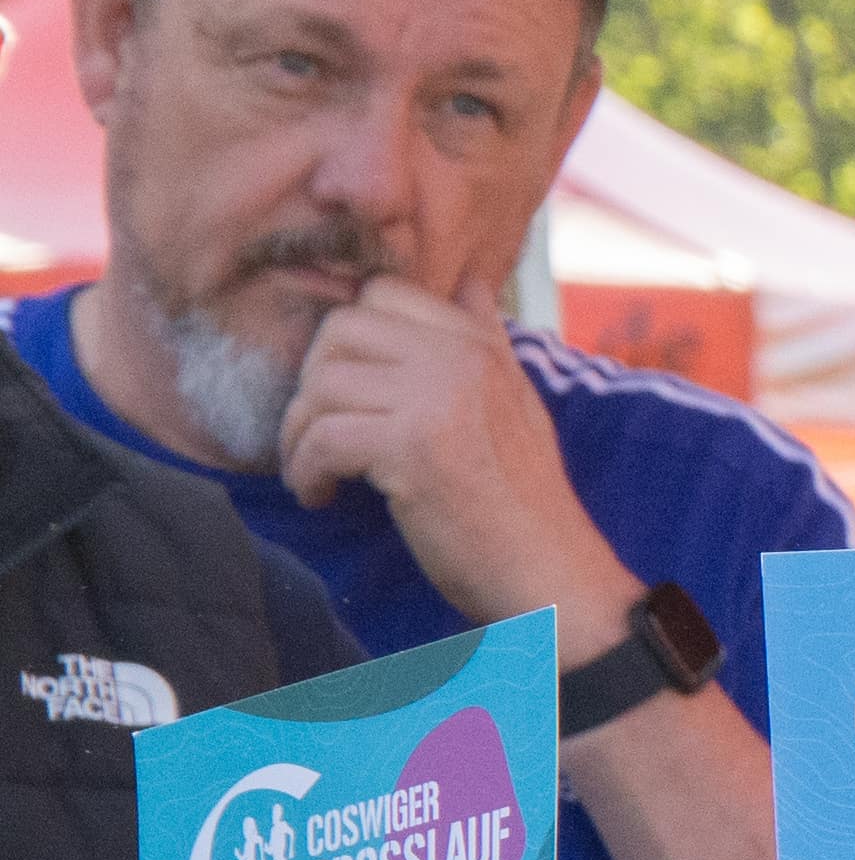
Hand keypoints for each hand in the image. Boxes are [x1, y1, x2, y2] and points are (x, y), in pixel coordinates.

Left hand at [278, 276, 624, 626]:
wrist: (549, 574)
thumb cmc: (522, 502)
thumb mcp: (513, 405)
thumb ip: (485, 343)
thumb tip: (472, 285)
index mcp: (480, 347)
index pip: (383, 294)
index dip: (348, 340)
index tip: (348, 393)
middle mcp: (461, 360)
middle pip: (339, 330)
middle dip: (313, 384)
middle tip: (322, 434)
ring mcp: (438, 399)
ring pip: (320, 386)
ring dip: (300, 437)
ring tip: (316, 473)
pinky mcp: (413, 447)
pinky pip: (322, 439)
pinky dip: (306, 472)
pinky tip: (322, 496)